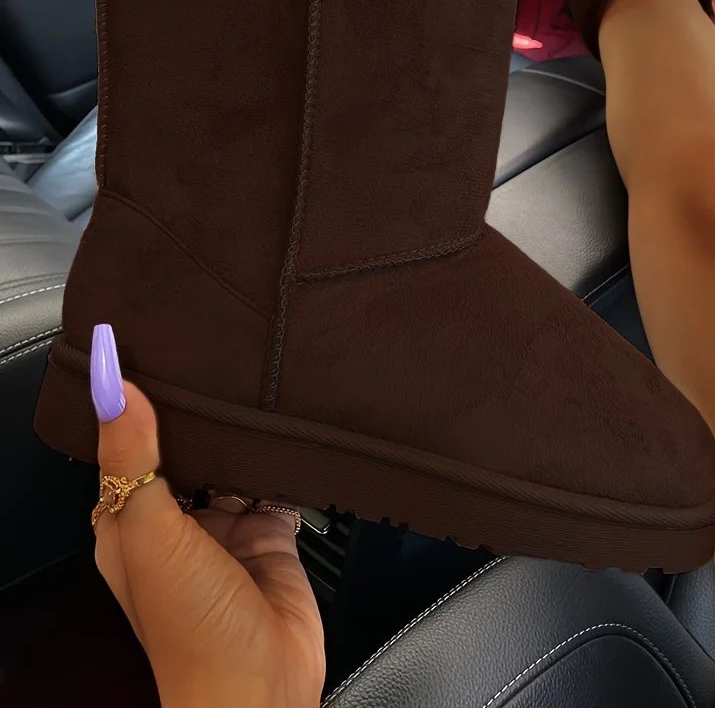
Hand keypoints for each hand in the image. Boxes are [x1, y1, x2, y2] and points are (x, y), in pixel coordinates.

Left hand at [90, 324, 324, 707]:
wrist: (259, 687)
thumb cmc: (190, 628)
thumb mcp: (150, 532)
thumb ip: (134, 459)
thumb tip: (116, 385)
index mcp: (130, 524)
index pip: (126, 448)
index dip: (131, 405)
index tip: (141, 348)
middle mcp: (177, 524)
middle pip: (183, 452)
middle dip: (197, 415)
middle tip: (212, 354)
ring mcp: (226, 530)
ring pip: (232, 464)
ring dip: (242, 437)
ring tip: (255, 383)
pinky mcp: (272, 536)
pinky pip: (276, 484)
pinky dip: (282, 463)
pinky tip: (290, 433)